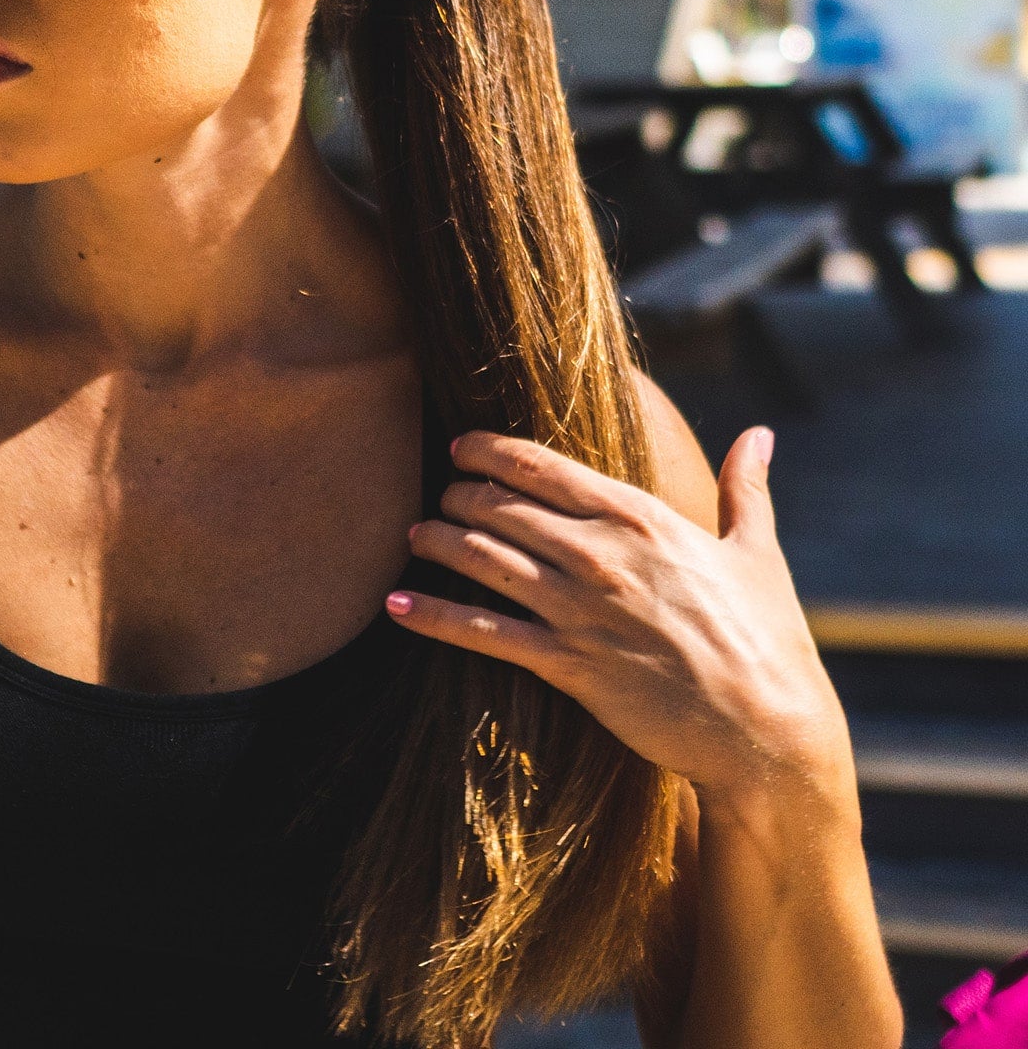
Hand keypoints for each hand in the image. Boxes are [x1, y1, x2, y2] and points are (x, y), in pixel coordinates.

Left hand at [386, 427, 852, 801]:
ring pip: (484, 560)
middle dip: (458, 496)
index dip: (491, 452)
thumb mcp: (759, 554)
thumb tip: (762, 434)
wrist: (768, 731)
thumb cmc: (769, 640)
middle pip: (501, 508)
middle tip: (438, 496)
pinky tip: (396, 606)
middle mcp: (602, 556)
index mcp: (641, 519)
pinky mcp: (569, 666)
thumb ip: (748, 489)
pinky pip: (484, 634)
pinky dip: (433, 617)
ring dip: (437, 542)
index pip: (543, 467)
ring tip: (412, 535)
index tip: (460, 448)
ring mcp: (581, 610)